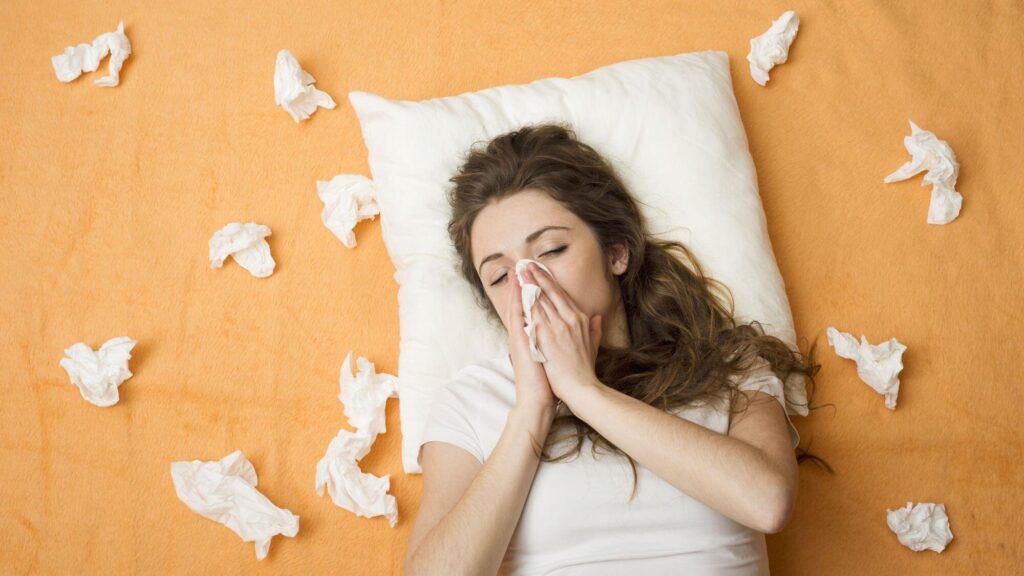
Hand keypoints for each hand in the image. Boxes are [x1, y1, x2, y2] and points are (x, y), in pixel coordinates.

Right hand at [505, 266, 558, 418]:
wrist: (537, 399)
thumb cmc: (548, 381)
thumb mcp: (555, 356)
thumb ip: (564, 340)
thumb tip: (576, 328)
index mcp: (534, 336)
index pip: (533, 309)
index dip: (534, 291)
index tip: (536, 275)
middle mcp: (524, 335)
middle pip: (524, 304)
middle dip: (524, 284)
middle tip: (522, 265)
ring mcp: (520, 338)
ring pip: (517, 308)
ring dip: (517, 289)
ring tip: (516, 270)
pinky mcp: (519, 343)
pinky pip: (516, 318)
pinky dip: (516, 303)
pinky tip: (516, 289)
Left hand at [521, 263, 602, 403]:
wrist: (581, 388)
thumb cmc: (584, 370)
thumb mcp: (594, 346)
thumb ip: (595, 329)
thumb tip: (598, 316)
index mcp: (579, 320)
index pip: (561, 295)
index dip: (550, 282)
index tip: (540, 271)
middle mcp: (569, 319)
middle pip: (550, 293)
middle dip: (537, 277)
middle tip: (526, 264)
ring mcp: (558, 327)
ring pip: (541, 300)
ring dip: (529, 284)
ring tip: (520, 272)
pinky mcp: (547, 337)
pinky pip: (534, 314)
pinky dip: (527, 301)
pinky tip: (520, 291)